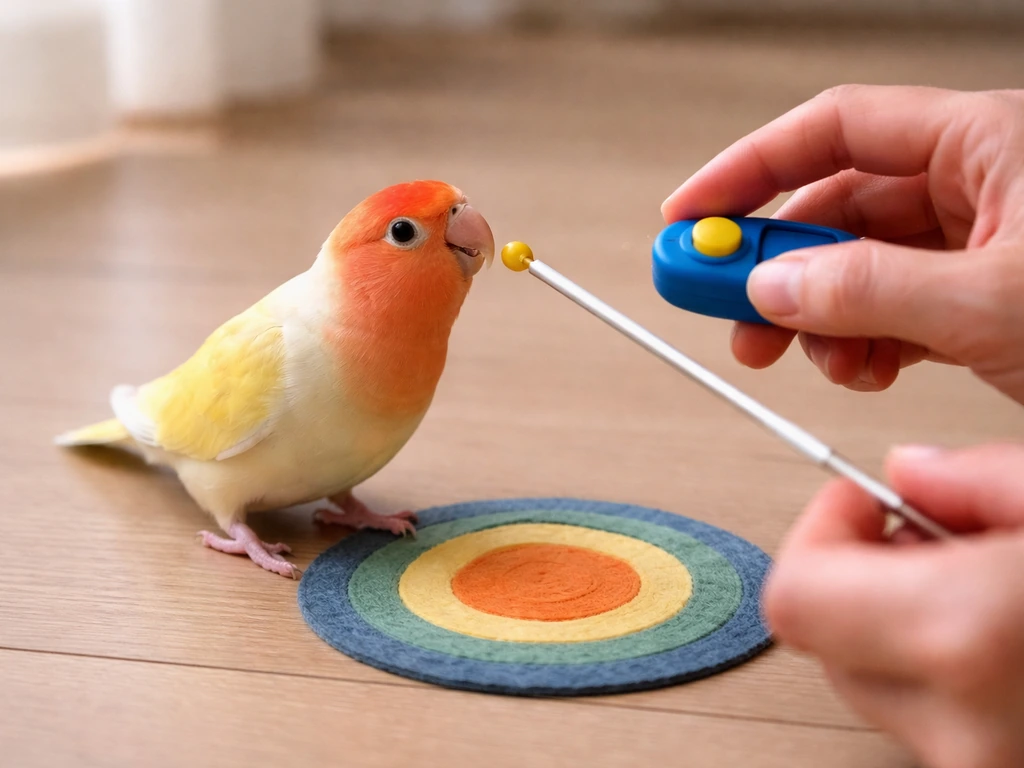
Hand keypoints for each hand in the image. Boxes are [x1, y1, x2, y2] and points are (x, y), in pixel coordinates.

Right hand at [661, 85, 1023, 403]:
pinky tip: (866, 367)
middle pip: (835, 208)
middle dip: (778, 269)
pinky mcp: (977, 295)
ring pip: (857, 267)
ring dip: (821, 320)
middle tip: (729, 308)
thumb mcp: (991, 301)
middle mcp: (976, 182)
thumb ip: (870, 290)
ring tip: (822, 360)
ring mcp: (977, 242)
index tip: (690, 216)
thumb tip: (772, 287)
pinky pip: (892, 307)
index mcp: (984, 142)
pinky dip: (864, 342)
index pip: (834, 130)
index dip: (750, 168)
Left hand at [762, 442, 1023, 767]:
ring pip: (875, 683)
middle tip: (938, 540)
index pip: (793, 594)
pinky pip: (931, 719)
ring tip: (993, 593)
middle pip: (824, 641)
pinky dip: (950, 674)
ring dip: (910, 628)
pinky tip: (1008, 641)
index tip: (858, 505)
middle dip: (864, 577)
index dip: (817, 534)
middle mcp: (961, 727)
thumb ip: (975, 477)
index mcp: (964, 635)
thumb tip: (910, 474)